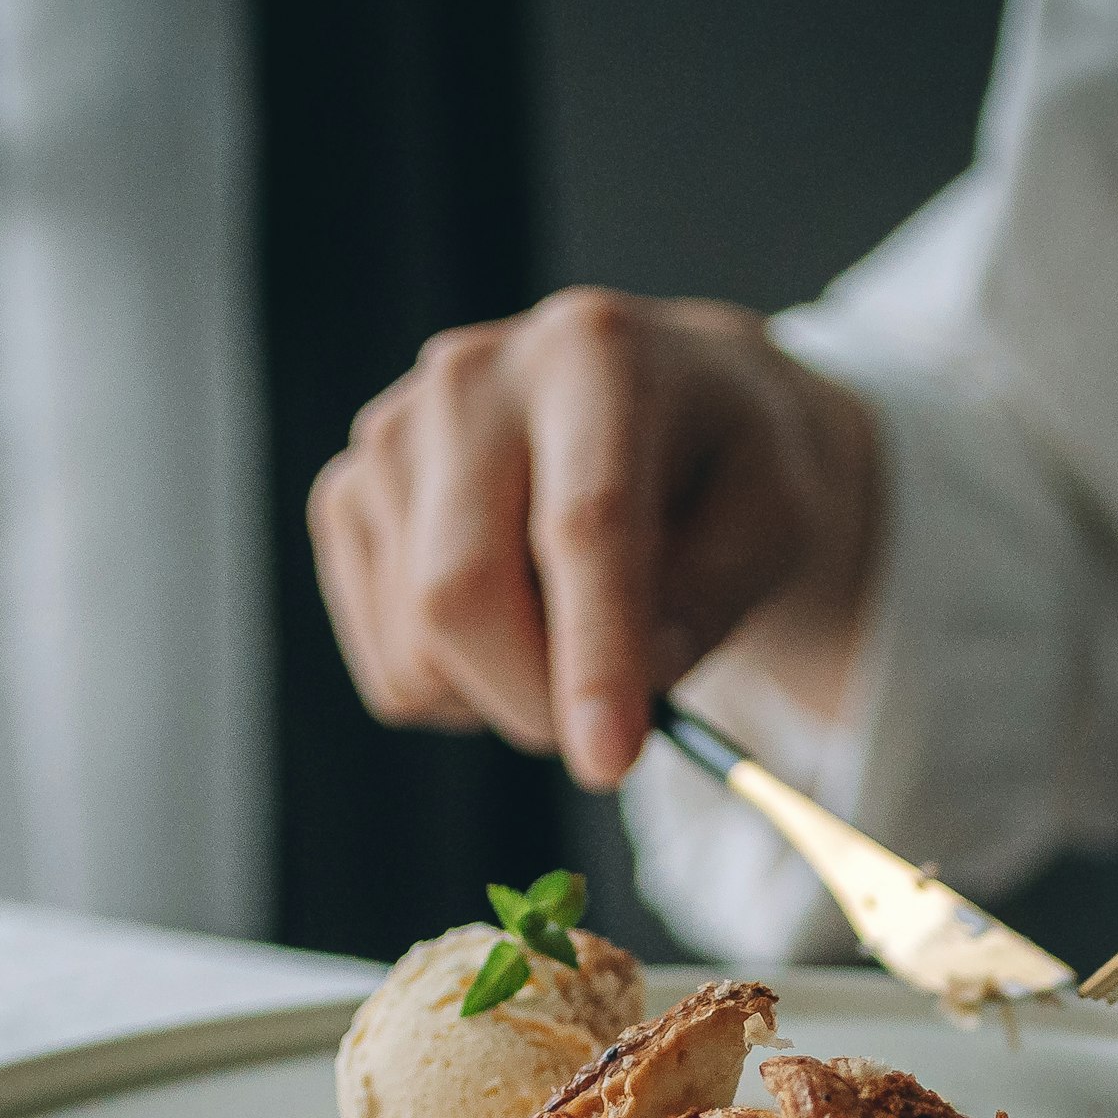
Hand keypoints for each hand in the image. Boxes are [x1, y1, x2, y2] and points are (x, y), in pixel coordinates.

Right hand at [309, 287, 881, 791]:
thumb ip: (711, 602)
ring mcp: (391, 434)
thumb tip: (628, 687)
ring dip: (504, 696)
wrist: (652, 403)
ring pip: (416, 645)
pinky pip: (389, 664)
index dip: (595, 652)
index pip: (584, 523)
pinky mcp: (345, 496)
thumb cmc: (720, 468)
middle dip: (535, 699)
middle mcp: (472, 377)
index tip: (609, 762)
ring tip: (573, 642)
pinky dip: (458, 690)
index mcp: (595, 355)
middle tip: (609, 739)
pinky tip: (512, 627)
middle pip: (460, 591)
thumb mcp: (772, 522)